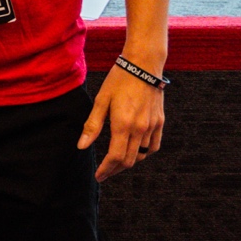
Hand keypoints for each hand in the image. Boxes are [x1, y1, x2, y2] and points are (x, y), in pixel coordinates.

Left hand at [80, 60, 165, 181]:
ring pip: (141, 155)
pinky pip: (153, 145)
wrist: (144, 64)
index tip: (99, 176)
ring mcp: (152, 125)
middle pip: (128, 160)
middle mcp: (140, 128)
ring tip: (116, 163)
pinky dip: (144, 153)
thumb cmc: (119, 80)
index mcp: (123, 124)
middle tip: (105, 173)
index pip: (115, 157)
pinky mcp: (159, 121)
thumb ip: (92, 126)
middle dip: (115, 170)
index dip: (106, 170)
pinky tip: (135, 152)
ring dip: (128, 162)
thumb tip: (81, 146)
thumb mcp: (101, 100)